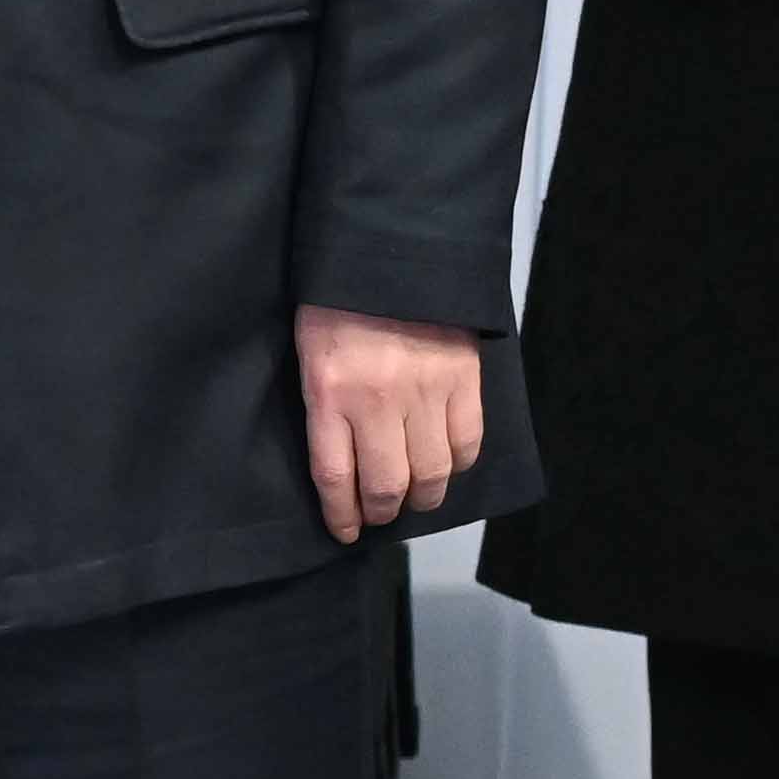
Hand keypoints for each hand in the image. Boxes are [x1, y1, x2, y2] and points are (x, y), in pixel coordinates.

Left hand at [295, 307, 487, 543]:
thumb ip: (325, 404)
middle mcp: (379, 401)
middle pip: (386, 486)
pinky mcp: (465, 379)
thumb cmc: (337, 300)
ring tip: (415, 497)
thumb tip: (342, 459)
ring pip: (432, 474)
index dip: (341, 515)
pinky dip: (458, 464)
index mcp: (331, 393)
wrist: (391, 247)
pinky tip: (446, 464)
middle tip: (378, 514)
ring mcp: (426, 391)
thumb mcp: (310, 351)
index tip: (343, 531)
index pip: (335, 476)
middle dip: (380, 511)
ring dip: (424, 497)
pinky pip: (467, 442)